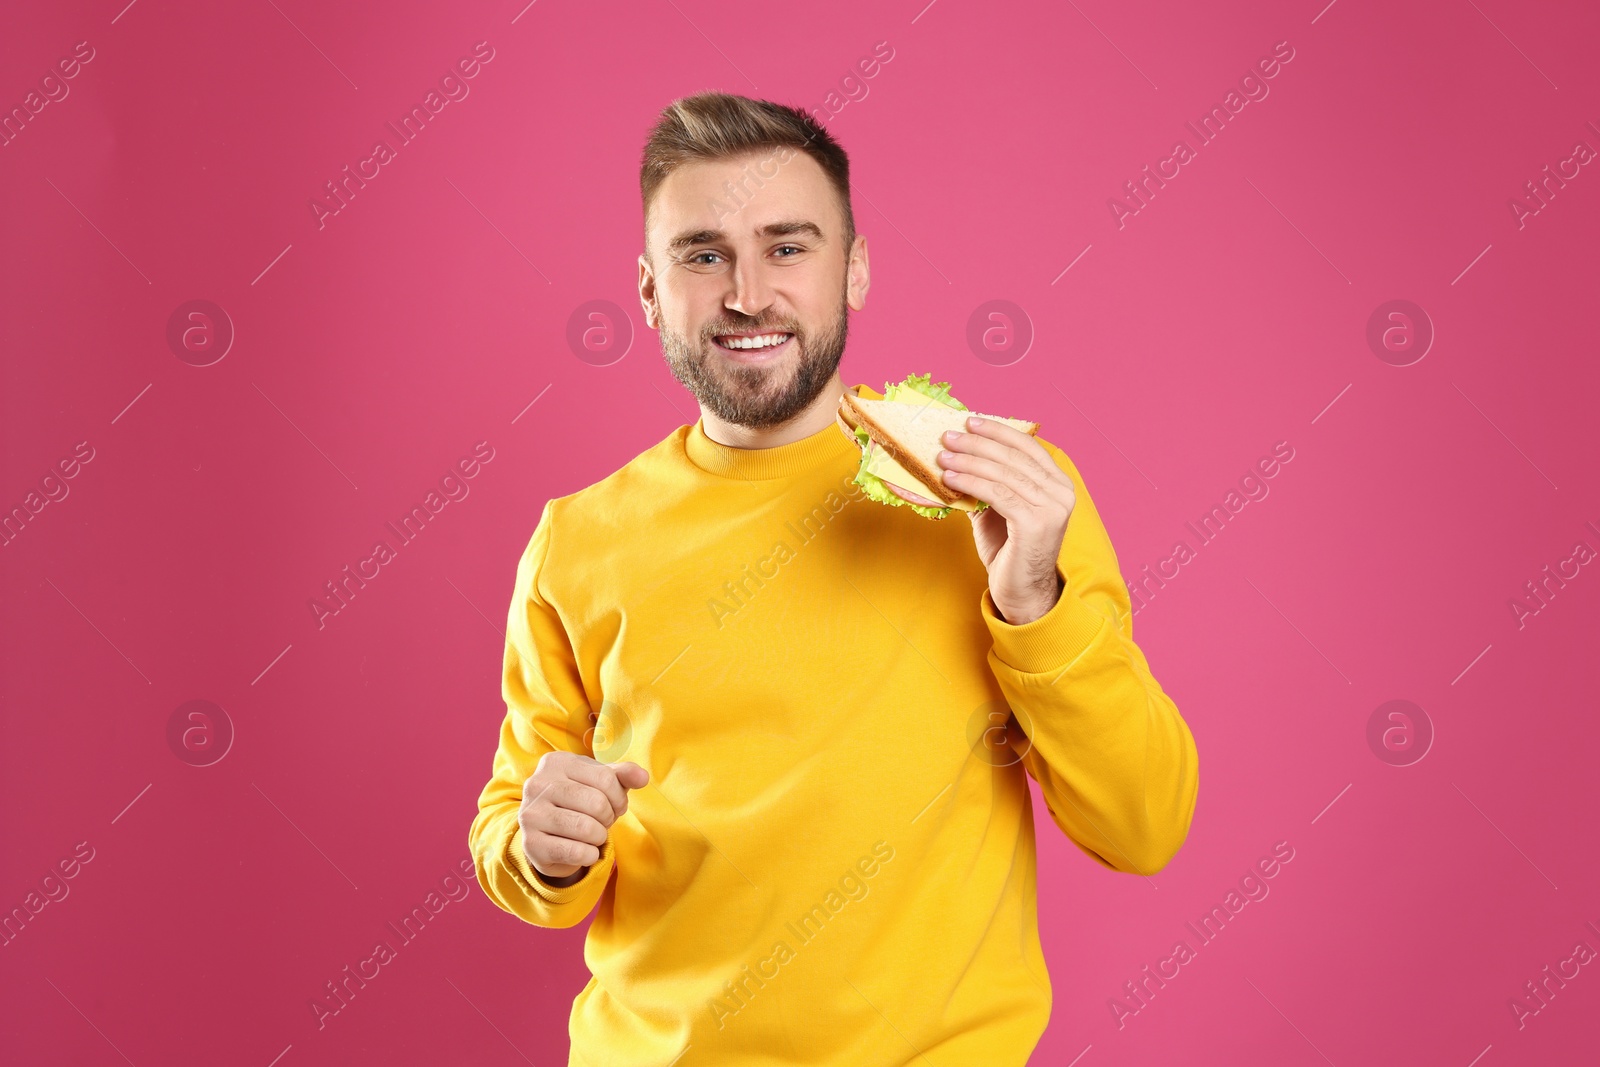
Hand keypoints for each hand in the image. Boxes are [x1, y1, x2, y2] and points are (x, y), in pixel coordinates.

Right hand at [518, 751, 648, 884]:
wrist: (548, 836)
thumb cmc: (579, 802)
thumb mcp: (601, 783)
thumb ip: (623, 775)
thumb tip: (642, 777)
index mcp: (556, 762)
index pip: (606, 778)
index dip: (619, 797)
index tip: (615, 806)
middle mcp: (537, 784)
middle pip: (596, 803)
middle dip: (609, 817)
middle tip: (603, 822)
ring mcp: (530, 814)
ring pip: (586, 828)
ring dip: (600, 837)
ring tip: (593, 835)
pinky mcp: (531, 844)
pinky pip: (576, 852)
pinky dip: (590, 855)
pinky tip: (585, 851)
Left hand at [937, 416, 1074, 625]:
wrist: (1021, 591)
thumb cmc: (1009, 550)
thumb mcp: (999, 509)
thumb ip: (989, 482)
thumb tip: (957, 455)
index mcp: (1058, 484)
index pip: (1027, 447)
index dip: (999, 431)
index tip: (971, 421)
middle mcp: (1061, 493)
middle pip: (1013, 457)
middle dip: (977, 444)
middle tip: (948, 436)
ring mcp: (1052, 509)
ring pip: (1003, 474)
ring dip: (968, 462)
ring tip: (942, 457)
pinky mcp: (1035, 524)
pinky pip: (997, 494)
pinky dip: (970, 483)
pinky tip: (949, 479)